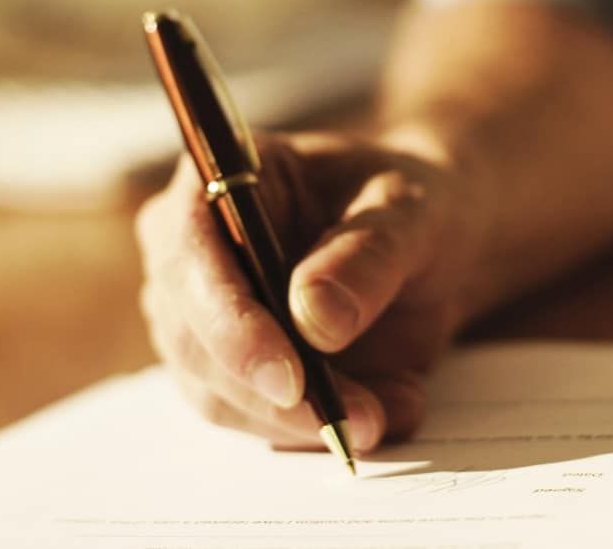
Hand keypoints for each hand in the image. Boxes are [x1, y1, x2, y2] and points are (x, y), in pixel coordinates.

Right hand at [135, 130, 481, 452]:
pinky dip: (314, 430)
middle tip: (356, 418)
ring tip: (382, 414)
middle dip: (273, 392)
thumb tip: (316, 321)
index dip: (229, 322)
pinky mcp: (226, 372)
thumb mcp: (410, 213)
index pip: (188, 253)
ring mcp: (198, 318)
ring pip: (218, 393)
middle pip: (191, 337)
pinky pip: (253, 419)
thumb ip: (369, 253)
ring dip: (299, 421)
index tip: (289, 376)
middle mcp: (187, 253)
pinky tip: (377, 411)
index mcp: (216, 182)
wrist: (425, 247)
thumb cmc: (407, 209)